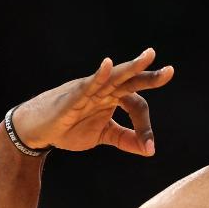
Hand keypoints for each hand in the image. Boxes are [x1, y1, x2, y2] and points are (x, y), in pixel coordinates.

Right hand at [10, 48, 174, 153]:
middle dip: (150, 76)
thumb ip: (126, 139)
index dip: (145, 127)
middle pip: (131, 81)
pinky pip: (89, 82)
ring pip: (114, 76)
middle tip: (170, 71)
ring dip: (131, 67)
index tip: (148, 147)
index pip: (137, 106)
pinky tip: (108, 65)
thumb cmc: (69, 128)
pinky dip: (99, 74)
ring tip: (148, 57)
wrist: (38, 131)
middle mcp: (104, 90)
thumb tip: (150, 150)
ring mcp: (90, 90)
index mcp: (112, 98)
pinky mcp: (74, 94)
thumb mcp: (103, 136)